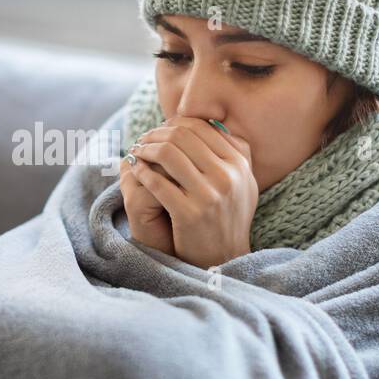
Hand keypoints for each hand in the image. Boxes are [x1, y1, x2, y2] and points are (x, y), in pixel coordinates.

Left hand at [125, 117, 256, 268]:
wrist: (225, 257)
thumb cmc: (228, 215)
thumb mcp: (242, 181)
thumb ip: (234, 151)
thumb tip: (212, 120)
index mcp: (239, 163)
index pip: (201, 127)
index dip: (174, 123)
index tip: (160, 129)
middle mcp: (228, 176)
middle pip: (182, 136)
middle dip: (156, 133)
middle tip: (143, 139)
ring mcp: (210, 196)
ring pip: (168, 154)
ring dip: (146, 149)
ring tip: (136, 152)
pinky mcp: (190, 214)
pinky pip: (158, 182)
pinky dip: (142, 172)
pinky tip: (136, 170)